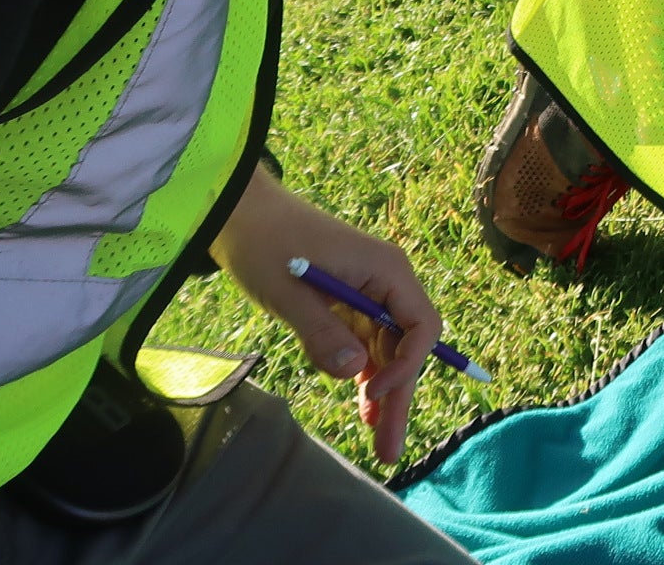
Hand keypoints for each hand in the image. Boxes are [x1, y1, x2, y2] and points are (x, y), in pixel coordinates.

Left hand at [209, 168, 443, 465]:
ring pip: (388, 352)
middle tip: (389, 450)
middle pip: (406, 347)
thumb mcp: (289, 292)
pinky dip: (365, 375)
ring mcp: (370, 293)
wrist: (242, 213)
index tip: (371, 394)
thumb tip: (355, 375)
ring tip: (379, 440)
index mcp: (387, 271)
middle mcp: (388, 282)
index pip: (421, 327)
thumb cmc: (265, 245)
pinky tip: (363, 408)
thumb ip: (323, 333)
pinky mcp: (349, 302)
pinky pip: (367, 345)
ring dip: (384, 393)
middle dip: (399, 396)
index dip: (406, 367)